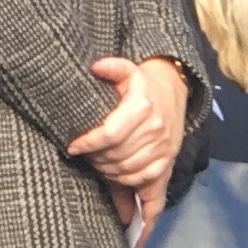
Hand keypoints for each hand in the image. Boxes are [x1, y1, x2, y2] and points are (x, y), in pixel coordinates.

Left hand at [69, 55, 189, 195]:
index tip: (74, 147)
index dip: (89, 143)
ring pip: (129, 169)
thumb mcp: (128, 70)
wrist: (172, 93)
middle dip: (96, 158)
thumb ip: (112, 67)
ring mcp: (164, 147)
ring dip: (108, 171)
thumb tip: (95, 67)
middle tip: (85, 155)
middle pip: (118, 154)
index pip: (111, 133)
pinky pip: (145, 178)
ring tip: (96, 163)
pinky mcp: (168, 160)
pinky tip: (114, 174)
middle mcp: (155, 128)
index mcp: (142, 105)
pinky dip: (127, 180)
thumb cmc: (143, 85)